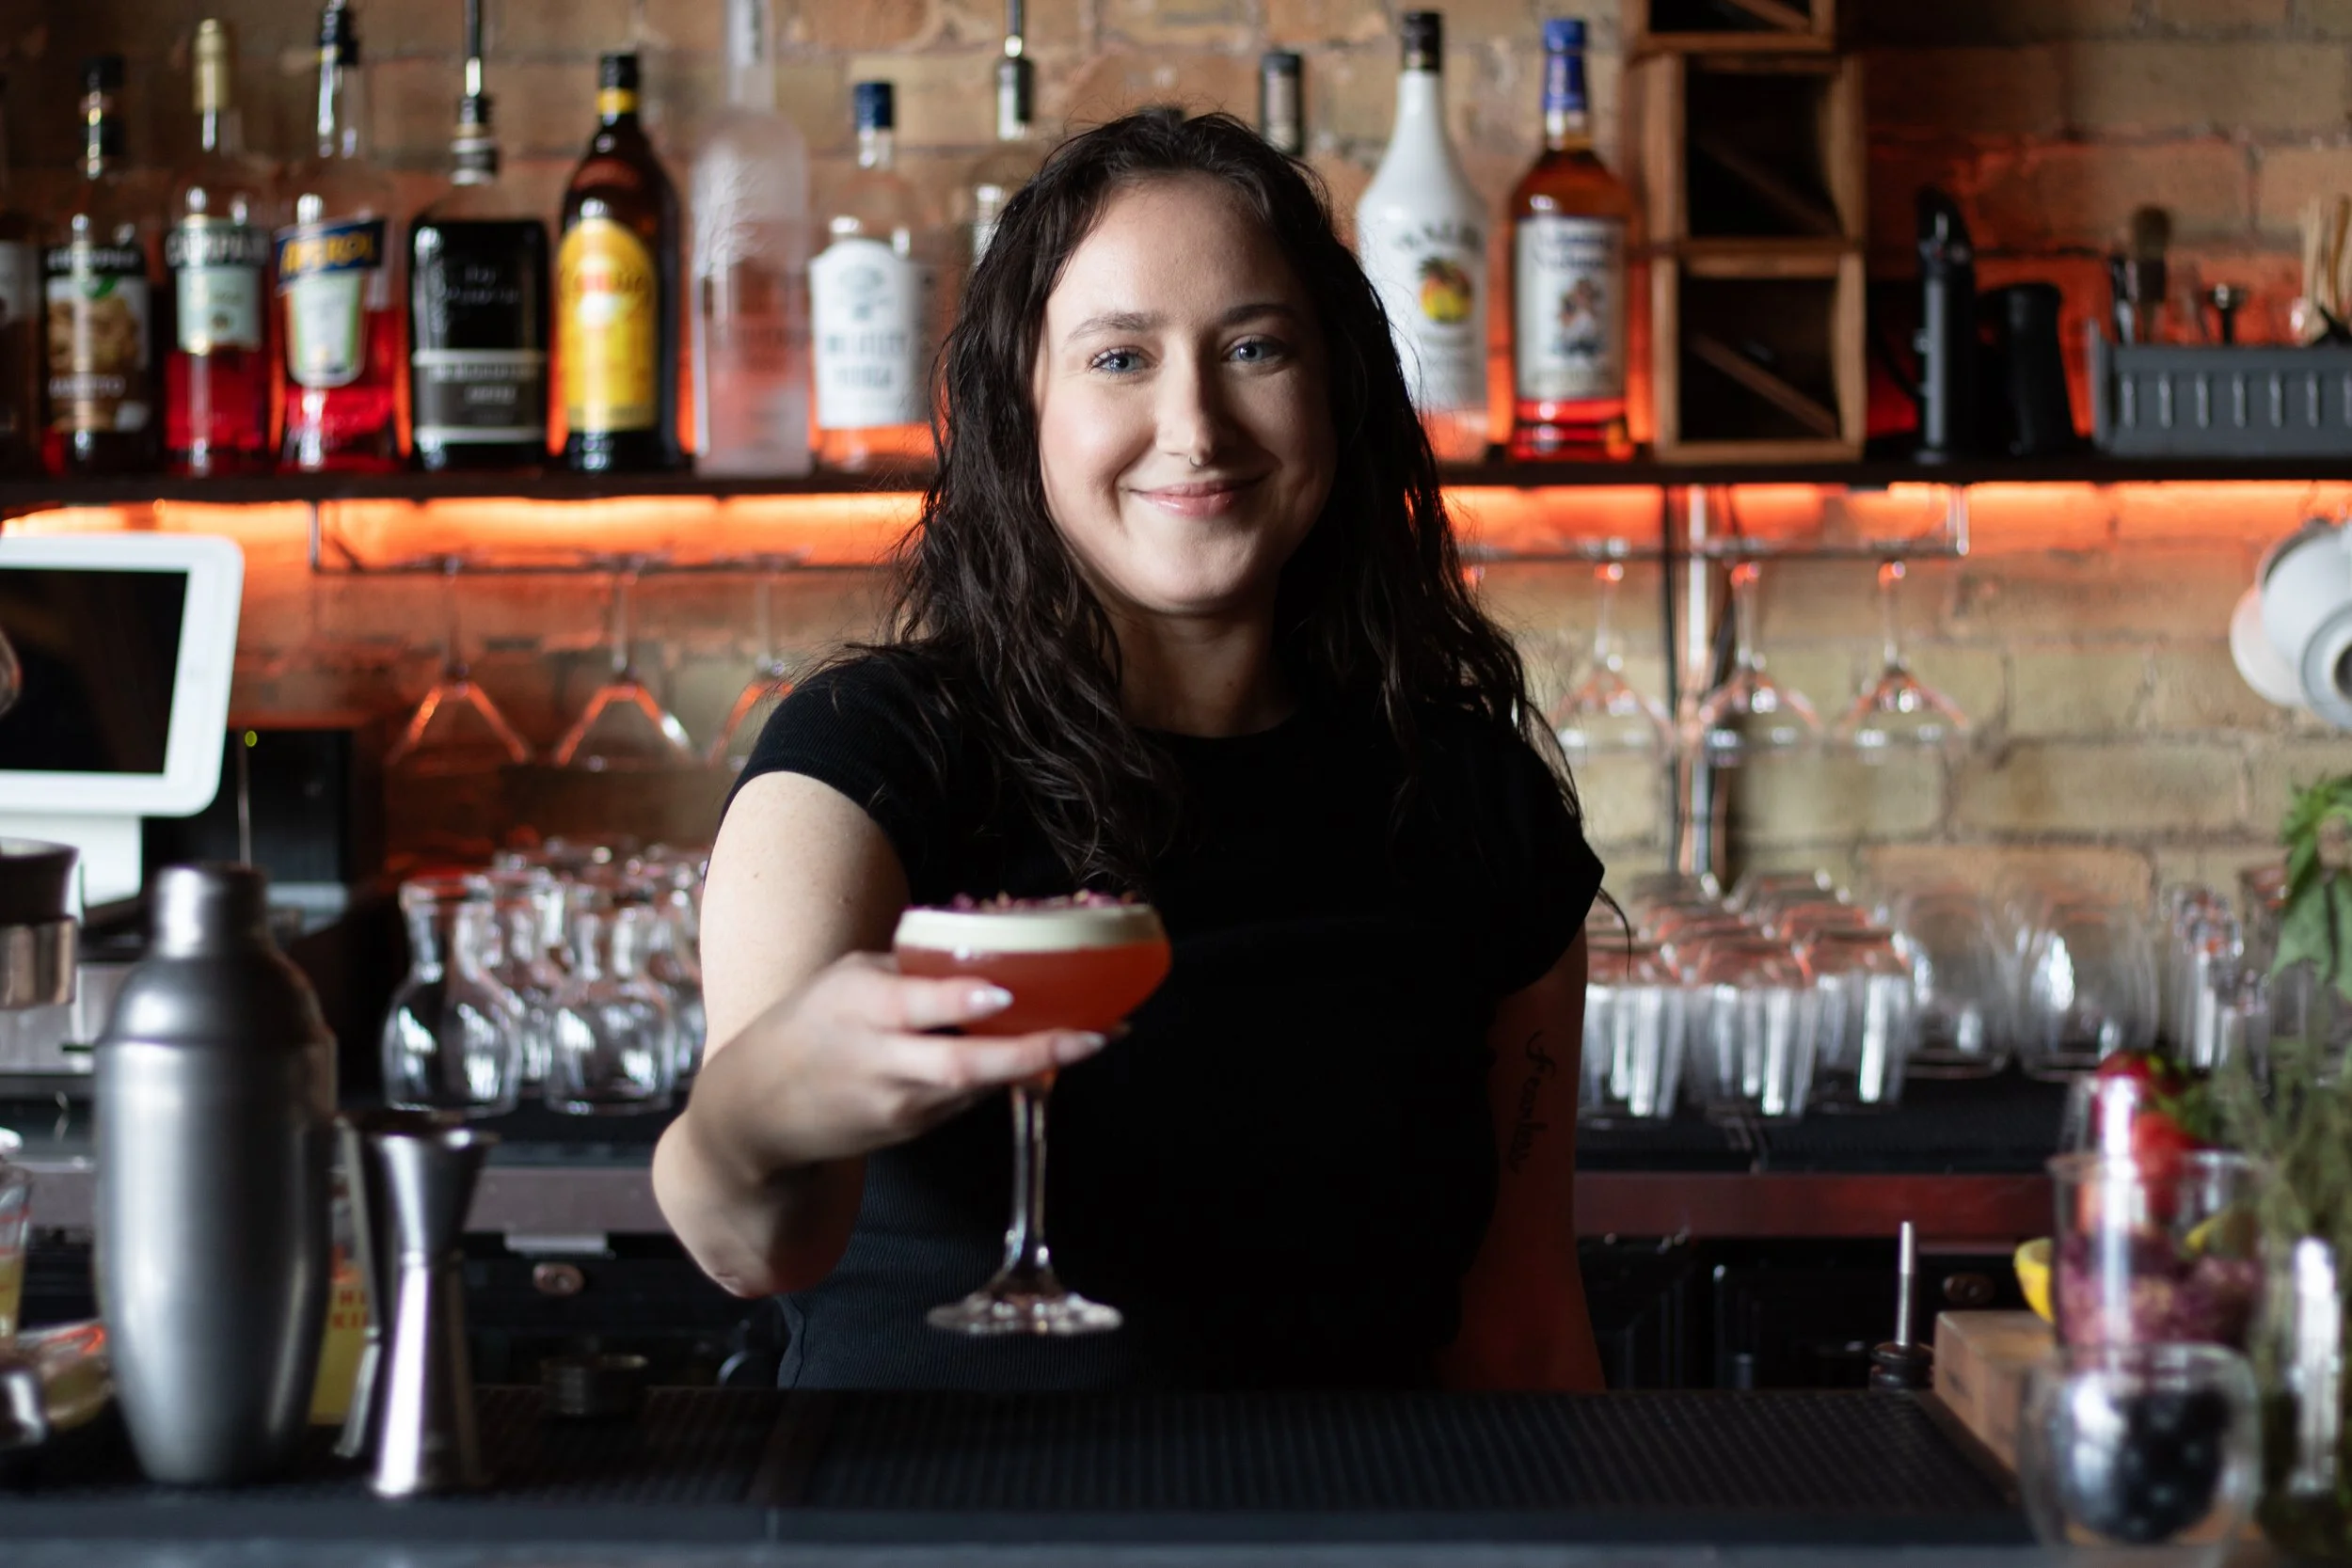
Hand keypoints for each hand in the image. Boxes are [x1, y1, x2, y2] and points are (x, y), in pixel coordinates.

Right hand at [688, 951, 1106, 1176]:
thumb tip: (982, 947)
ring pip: (978, 1087)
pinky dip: (1007, 1076)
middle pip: (962, 1065)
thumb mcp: (847, 978)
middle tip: (1097, 1035)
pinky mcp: (913, 1130)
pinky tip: (1047, 1053)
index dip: (958, 1002)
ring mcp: (900, 1106)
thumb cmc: (807, 1025)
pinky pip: (969, 1100)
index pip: (913, 1006)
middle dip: (1034, 1052)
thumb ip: (911, 967)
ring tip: (1098, 1035)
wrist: (756, 1115)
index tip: (1004, 991)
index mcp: (859, 1007)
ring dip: (1037, 1064)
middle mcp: (882, 1061)